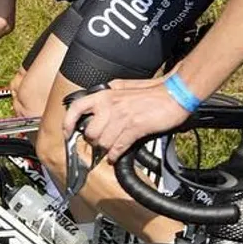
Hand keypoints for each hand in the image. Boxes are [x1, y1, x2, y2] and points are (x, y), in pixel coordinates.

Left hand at [62, 78, 187, 161]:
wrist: (175, 93)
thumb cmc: (153, 91)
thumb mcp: (124, 87)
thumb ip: (109, 96)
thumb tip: (96, 106)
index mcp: (105, 94)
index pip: (77, 107)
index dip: (68, 122)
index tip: (67, 133)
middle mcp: (110, 105)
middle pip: (90, 133)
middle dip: (94, 142)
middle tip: (101, 143)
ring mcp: (121, 117)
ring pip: (103, 143)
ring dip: (106, 149)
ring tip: (111, 149)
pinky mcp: (134, 128)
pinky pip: (117, 147)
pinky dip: (115, 155)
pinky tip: (116, 155)